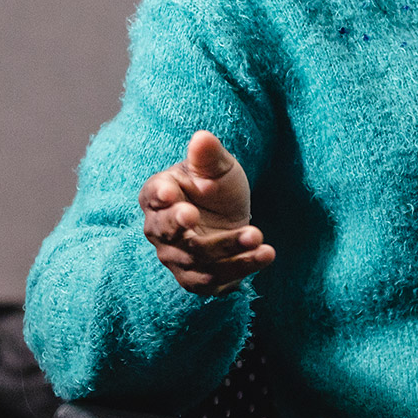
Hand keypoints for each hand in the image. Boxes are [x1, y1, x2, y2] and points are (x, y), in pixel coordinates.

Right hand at [139, 130, 275, 293]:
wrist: (229, 216)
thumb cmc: (215, 185)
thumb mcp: (217, 167)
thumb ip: (207, 156)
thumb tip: (202, 137)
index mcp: (158, 195)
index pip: (153, 195)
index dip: (159, 196)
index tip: (170, 192)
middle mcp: (160, 230)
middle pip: (168, 232)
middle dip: (182, 226)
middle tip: (195, 214)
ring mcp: (177, 258)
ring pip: (197, 259)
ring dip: (228, 249)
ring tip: (257, 236)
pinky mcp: (197, 279)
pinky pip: (215, 279)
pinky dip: (241, 269)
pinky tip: (264, 255)